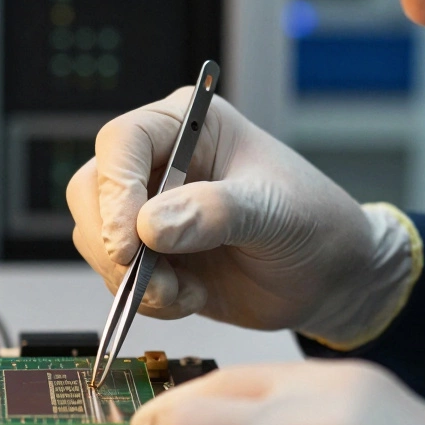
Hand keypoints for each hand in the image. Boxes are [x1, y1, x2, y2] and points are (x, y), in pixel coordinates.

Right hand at [66, 88, 414, 342]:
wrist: (332, 278)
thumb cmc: (314, 223)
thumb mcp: (274, 213)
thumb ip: (215, 212)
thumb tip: (150, 227)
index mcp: (189, 127)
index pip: (123, 141)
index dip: (116, 190)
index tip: (129, 240)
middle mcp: (160, 163)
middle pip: (92, 190)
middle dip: (113, 243)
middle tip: (149, 278)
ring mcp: (151, 210)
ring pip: (96, 239)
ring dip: (131, 278)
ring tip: (185, 292)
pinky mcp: (151, 255)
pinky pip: (116, 277)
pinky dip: (146, 298)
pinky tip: (191, 297)